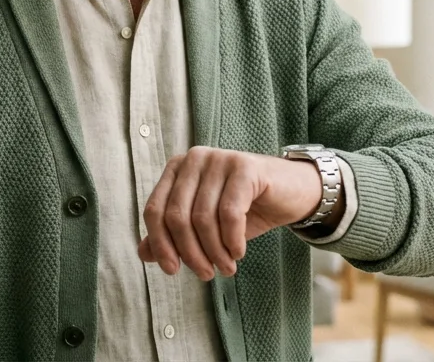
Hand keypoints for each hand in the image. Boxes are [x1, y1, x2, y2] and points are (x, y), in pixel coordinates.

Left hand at [136, 146, 333, 279]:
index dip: (160, 244)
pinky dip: (232, 240)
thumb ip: (173, 236)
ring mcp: (220, 159)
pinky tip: (238, 252)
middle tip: (207, 274)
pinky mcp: (245, 166)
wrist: (291, 193)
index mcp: (178, 169)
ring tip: (226, 268)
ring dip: (214, 252)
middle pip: (177, 216)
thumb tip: (143, 254)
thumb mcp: (206, 227)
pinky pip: (229, 213)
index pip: (155, 210)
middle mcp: (194, 158)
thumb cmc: (244, 209)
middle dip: (190, 253)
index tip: (173, 271)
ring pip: (203, 218)